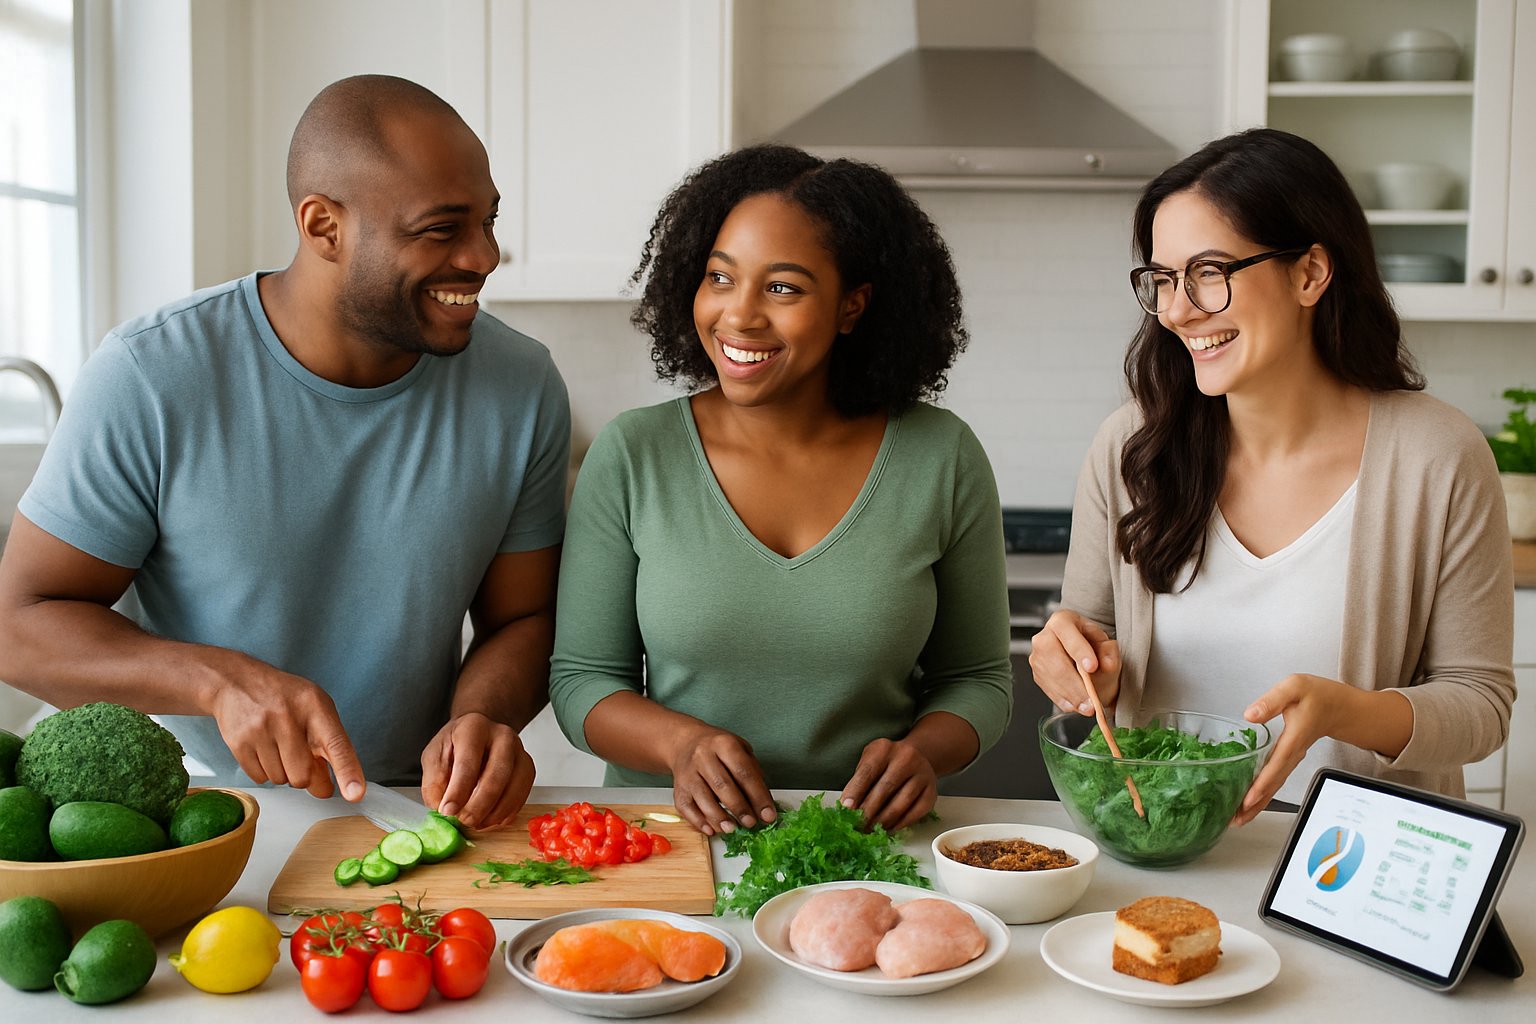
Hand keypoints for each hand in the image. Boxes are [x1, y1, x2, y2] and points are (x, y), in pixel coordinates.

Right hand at [207, 660, 363, 800]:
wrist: (237, 682)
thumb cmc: (283, 698)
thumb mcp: (314, 708)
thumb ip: (327, 743)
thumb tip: (326, 788)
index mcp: (315, 706)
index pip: (336, 744)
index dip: (347, 771)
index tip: (355, 794)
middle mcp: (288, 716)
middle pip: (303, 775)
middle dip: (304, 777)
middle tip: (300, 759)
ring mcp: (261, 729)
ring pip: (280, 779)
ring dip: (282, 772)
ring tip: (277, 746)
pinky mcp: (239, 742)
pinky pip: (259, 778)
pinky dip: (264, 771)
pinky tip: (263, 749)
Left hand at [420, 712, 534, 829]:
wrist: (478, 734)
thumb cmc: (455, 744)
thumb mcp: (434, 755)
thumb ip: (434, 780)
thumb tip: (443, 806)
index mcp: (474, 728)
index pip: (468, 763)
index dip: (458, 791)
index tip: (448, 811)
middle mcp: (502, 736)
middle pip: (497, 776)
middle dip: (479, 805)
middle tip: (464, 821)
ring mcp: (520, 752)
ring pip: (514, 788)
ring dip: (494, 813)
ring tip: (476, 823)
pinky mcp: (528, 768)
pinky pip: (522, 796)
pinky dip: (506, 813)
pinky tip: (490, 818)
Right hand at [668, 726, 776, 836]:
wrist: (686, 743)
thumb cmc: (718, 749)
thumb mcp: (740, 750)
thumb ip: (752, 773)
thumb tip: (763, 804)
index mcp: (724, 744)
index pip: (744, 772)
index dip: (758, 796)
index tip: (768, 814)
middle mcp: (703, 756)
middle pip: (722, 785)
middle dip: (739, 808)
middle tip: (751, 823)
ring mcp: (688, 772)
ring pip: (703, 798)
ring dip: (719, 817)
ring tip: (733, 829)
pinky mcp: (678, 787)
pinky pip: (686, 807)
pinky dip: (699, 821)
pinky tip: (712, 830)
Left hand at [839, 737, 936, 831]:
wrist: (918, 756)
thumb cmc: (886, 762)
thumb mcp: (870, 761)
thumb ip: (859, 781)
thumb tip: (848, 807)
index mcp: (885, 749)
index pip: (867, 772)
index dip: (856, 792)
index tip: (847, 808)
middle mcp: (906, 758)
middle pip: (885, 789)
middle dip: (868, 811)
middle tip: (858, 825)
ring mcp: (922, 774)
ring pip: (901, 803)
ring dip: (883, 821)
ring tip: (871, 829)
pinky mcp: (932, 791)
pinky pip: (916, 812)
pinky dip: (901, 824)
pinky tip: (889, 828)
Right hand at [1029, 609, 1120, 713]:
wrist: (1082, 656)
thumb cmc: (1092, 646)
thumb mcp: (1106, 644)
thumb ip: (1109, 651)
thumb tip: (1107, 663)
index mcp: (1061, 621)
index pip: (1067, 633)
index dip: (1079, 651)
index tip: (1092, 667)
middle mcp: (1044, 637)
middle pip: (1054, 658)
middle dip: (1074, 682)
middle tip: (1090, 699)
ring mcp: (1037, 657)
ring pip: (1050, 677)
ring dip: (1070, 695)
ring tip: (1087, 707)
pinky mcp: (1037, 674)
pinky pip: (1048, 689)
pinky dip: (1063, 700)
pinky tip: (1076, 705)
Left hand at [1234, 674, 1349, 825]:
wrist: (1340, 707)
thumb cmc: (1317, 695)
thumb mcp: (1294, 687)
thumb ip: (1272, 701)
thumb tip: (1250, 715)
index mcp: (1294, 737)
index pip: (1277, 765)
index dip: (1262, 783)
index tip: (1247, 799)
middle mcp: (1294, 753)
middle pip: (1274, 783)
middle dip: (1255, 803)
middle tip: (1235, 819)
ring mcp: (1293, 759)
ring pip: (1275, 786)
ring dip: (1257, 804)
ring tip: (1238, 819)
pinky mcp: (1289, 760)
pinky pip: (1275, 780)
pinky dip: (1262, 794)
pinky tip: (1249, 803)